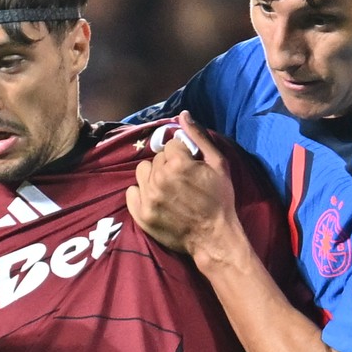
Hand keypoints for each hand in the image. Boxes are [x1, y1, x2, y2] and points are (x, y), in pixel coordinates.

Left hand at [125, 115, 242, 261]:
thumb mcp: (218, 164)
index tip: (190, 166)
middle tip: (182, 180)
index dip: (182, 154)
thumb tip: (183, 114)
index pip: (171, 145)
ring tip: (167, 188)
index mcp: (178, 163)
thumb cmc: (220, 199)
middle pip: (156, 158)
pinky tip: (156, 199)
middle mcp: (159, 178)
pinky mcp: (140, 214)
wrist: (213, 237)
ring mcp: (148, 197)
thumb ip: (199, 137)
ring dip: (153, 176)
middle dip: (168, 165)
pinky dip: (142, 193)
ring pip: (142, 172)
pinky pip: (132, 192)